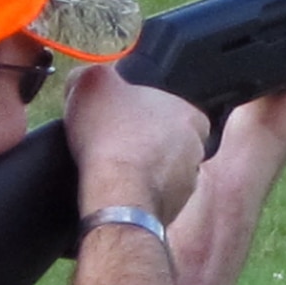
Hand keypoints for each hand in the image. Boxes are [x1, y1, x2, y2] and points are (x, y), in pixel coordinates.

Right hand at [63, 65, 210, 226]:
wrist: (115, 195)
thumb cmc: (110, 135)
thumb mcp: (93, 82)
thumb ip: (95, 72)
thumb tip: (89, 77)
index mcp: (191, 115)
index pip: (171, 107)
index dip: (142, 110)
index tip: (120, 116)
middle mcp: (197, 151)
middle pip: (165, 140)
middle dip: (142, 142)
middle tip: (112, 142)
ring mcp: (186, 185)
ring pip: (160, 172)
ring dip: (140, 170)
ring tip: (110, 169)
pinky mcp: (172, 212)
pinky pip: (151, 198)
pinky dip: (135, 195)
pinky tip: (114, 191)